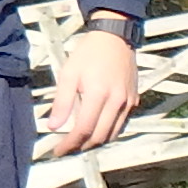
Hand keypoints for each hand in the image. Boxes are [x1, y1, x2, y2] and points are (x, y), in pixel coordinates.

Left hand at [43, 23, 140, 156]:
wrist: (116, 37)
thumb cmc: (89, 53)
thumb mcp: (69, 73)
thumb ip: (62, 102)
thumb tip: (53, 126)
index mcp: (98, 94)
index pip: (84, 129)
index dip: (70, 144)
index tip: (58, 151)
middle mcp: (117, 102)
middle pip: (99, 137)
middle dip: (82, 147)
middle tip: (67, 148)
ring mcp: (128, 102)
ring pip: (112, 134)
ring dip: (95, 142)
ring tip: (80, 142)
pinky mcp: (134, 100)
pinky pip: (121, 124)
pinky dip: (108, 132)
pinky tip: (96, 129)